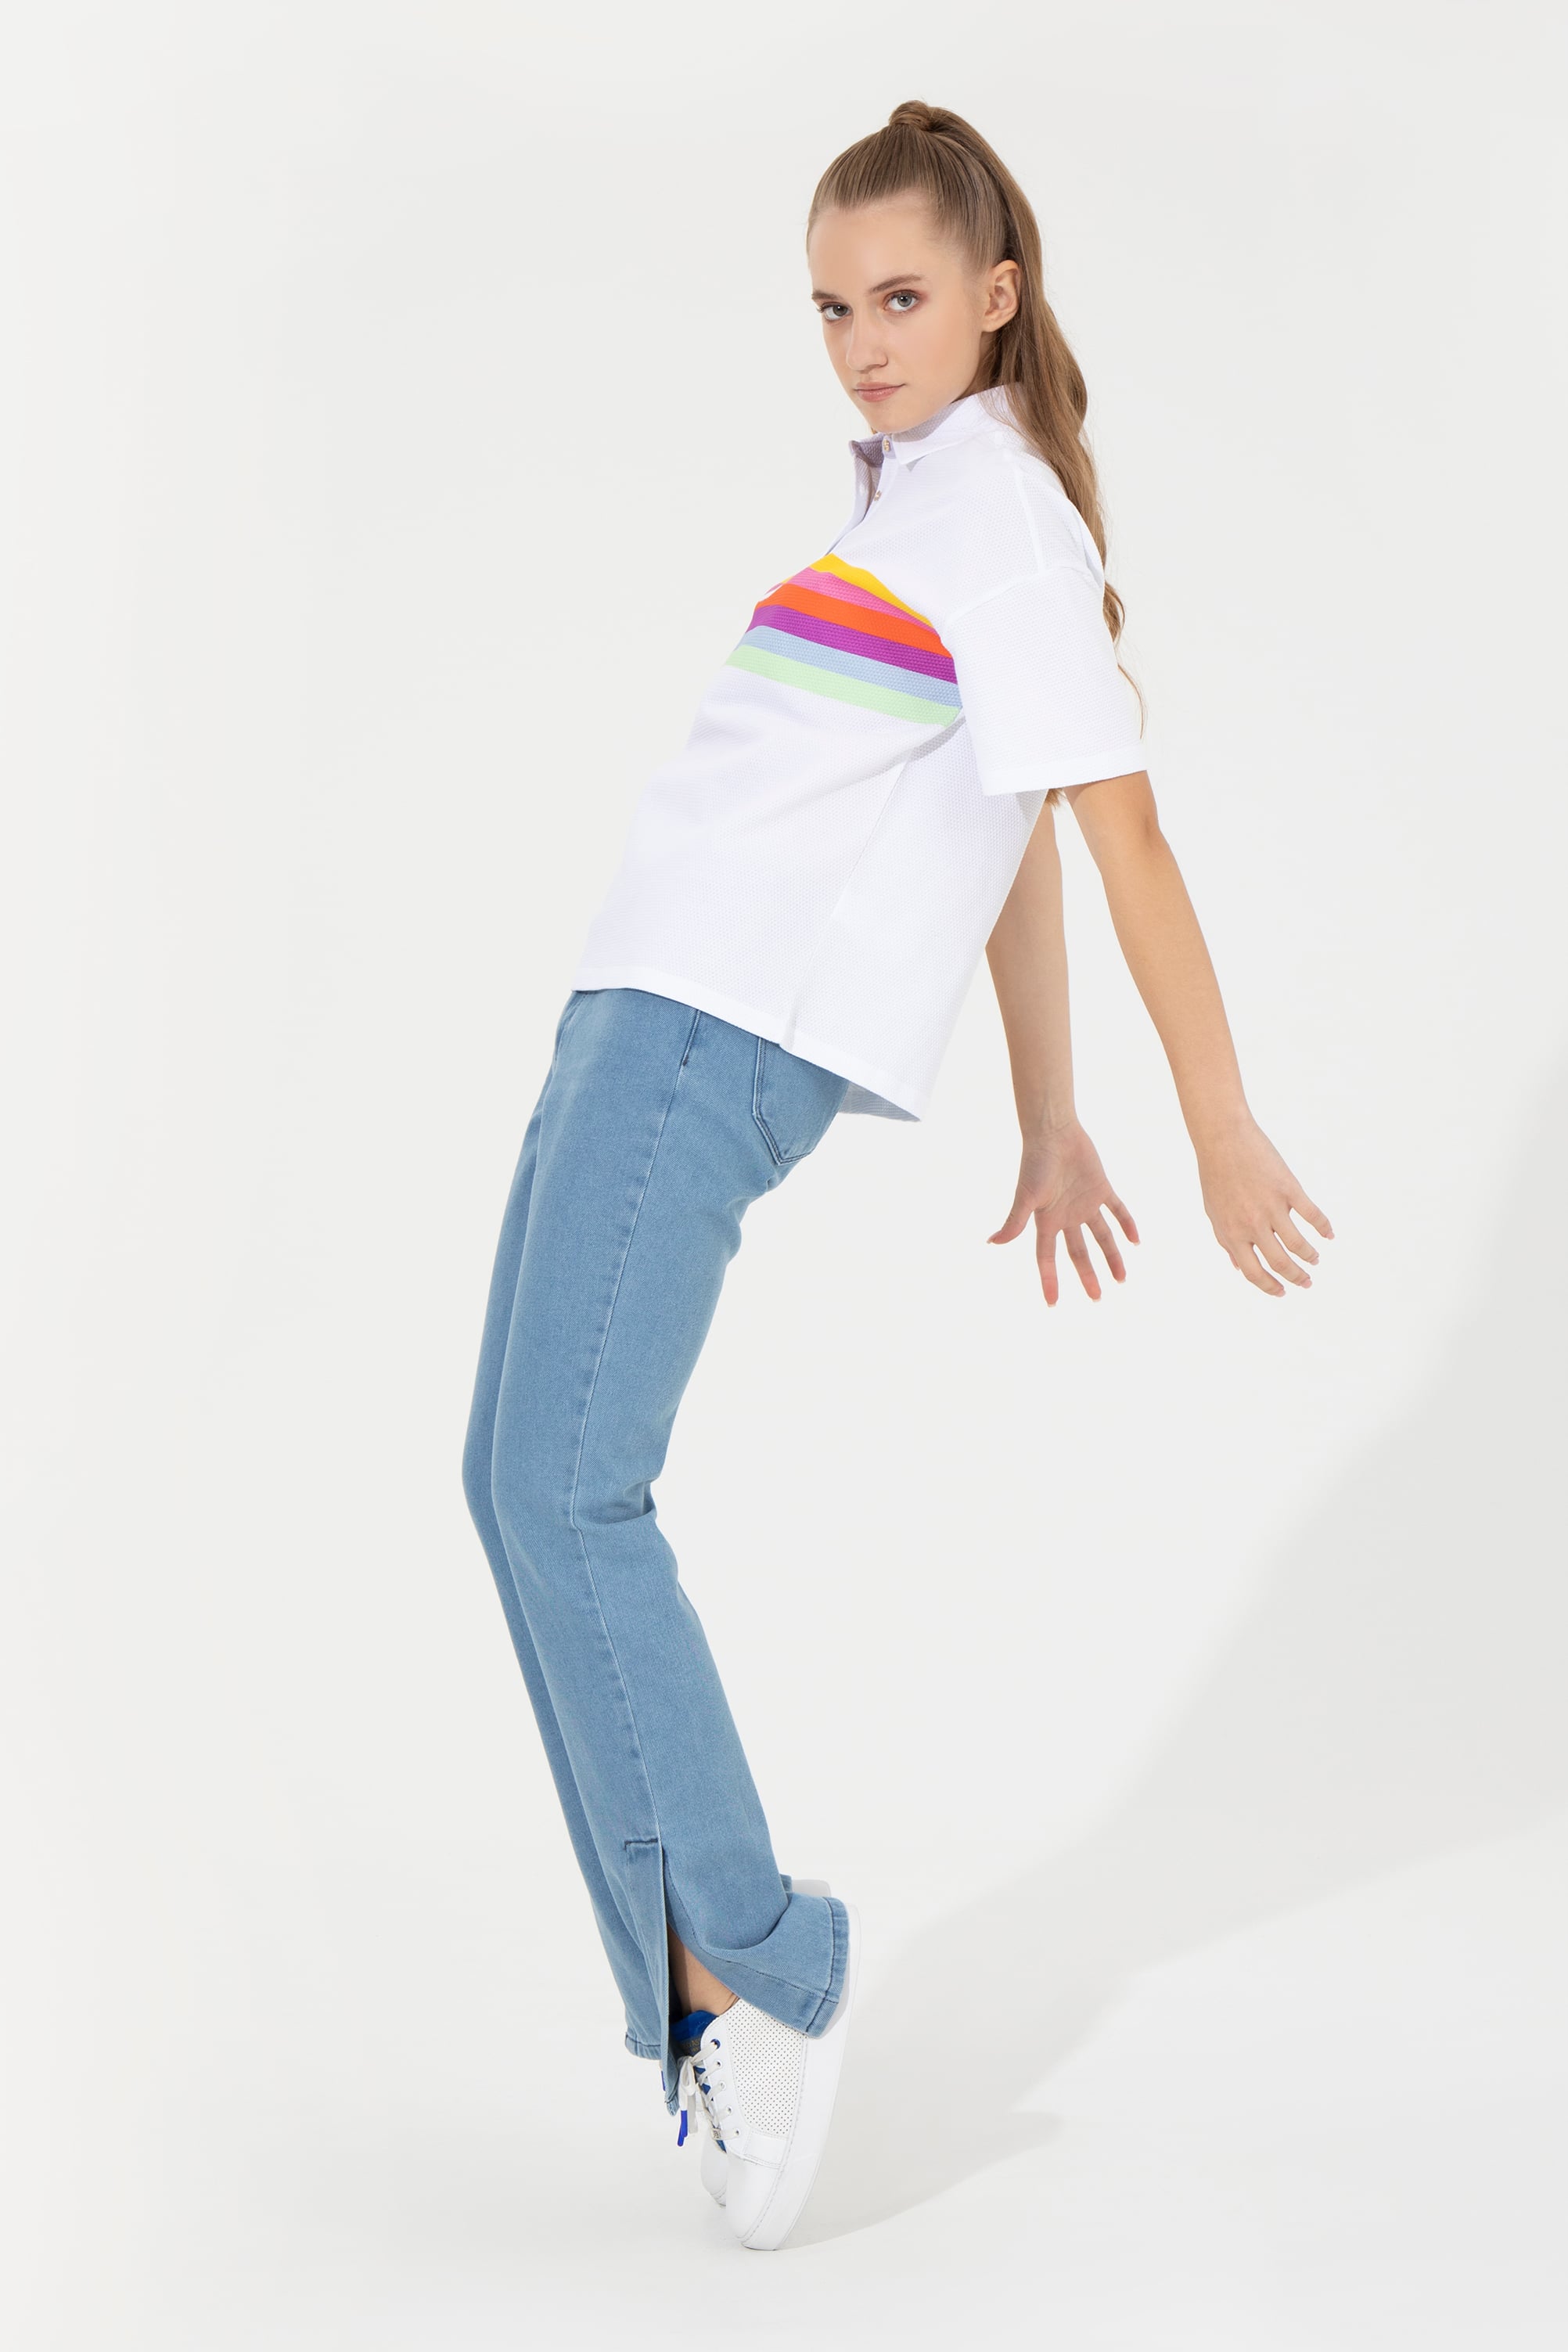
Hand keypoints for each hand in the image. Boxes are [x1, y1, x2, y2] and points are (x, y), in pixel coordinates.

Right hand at [988, 1123, 1138, 1305]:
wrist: (1053, 1132)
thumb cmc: (1036, 1163)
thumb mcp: (1026, 1196)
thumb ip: (1015, 1221)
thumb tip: (993, 1243)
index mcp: (1047, 1221)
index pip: (1047, 1258)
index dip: (1049, 1280)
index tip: (1052, 1304)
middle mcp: (1067, 1216)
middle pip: (1079, 1253)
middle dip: (1087, 1275)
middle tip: (1097, 1298)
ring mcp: (1085, 1203)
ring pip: (1102, 1236)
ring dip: (1112, 1257)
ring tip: (1122, 1280)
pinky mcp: (1101, 1187)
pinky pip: (1118, 1210)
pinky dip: (1127, 1224)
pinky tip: (1136, 1242)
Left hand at [1198, 1117, 1332, 1294]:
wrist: (1223, 1139)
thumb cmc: (1215, 1176)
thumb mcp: (1214, 1213)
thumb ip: (1226, 1241)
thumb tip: (1237, 1267)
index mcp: (1232, 1234)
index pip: (1253, 1272)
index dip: (1269, 1286)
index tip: (1282, 1292)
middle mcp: (1252, 1225)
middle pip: (1280, 1263)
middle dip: (1296, 1278)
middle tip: (1307, 1282)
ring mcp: (1272, 1207)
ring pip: (1299, 1245)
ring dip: (1310, 1257)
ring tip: (1315, 1260)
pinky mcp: (1288, 1189)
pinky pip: (1312, 1215)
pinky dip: (1324, 1228)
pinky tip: (1329, 1234)